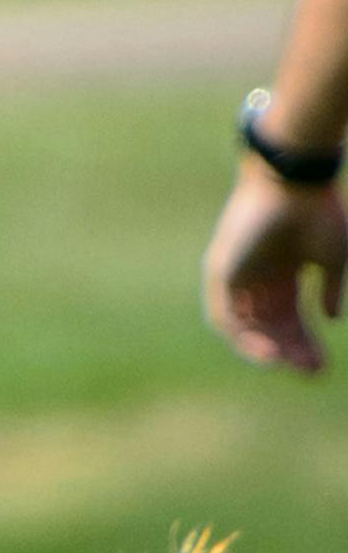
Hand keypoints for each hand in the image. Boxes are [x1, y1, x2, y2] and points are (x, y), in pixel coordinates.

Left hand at [202, 158, 346, 371]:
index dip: (305, 344)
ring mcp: (237, 275)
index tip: (322, 367)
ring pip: (246, 326)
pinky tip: (266, 352)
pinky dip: (241, 336)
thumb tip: (330, 319)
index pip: (290, 319)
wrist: (295, 180)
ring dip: (266, 348)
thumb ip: (329, 290)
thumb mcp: (331, 259)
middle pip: (269, 327)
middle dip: (290, 351)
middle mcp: (257, 278)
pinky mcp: (221, 271)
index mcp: (282, 274)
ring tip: (287, 365)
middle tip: (312, 372)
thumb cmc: (317, 211)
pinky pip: (224, 315)